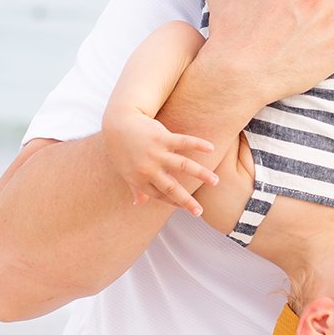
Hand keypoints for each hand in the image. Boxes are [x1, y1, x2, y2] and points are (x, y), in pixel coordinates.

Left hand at [102, 105, 218, 213]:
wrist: (118, 122)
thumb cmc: (121, 148)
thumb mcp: (125, 171)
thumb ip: (134, 188)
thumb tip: (138, 203)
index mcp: (139, 179)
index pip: (160, 195)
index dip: (174, 202)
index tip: (188, 208)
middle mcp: (148, 169)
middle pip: (171, 188)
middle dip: (187, 201)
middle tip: (200, 212)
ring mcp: (156, 153)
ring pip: (183, 166)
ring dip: (201, 174)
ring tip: (215, 181)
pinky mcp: (162, 137)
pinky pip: (184, 142)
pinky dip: (198, 144)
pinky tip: (211, 148)